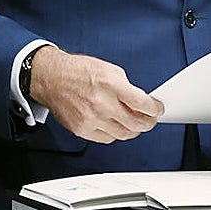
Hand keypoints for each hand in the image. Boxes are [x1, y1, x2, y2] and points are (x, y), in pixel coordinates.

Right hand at [29, 46, 163, 143]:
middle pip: (135, 123)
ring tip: (137, 124)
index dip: (155, 109)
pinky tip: (118, 127)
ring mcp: (90, 119)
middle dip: (148, 123)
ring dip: (134, 130)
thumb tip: (140, 102)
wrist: (52, 78)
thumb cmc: (80, 71)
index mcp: (111, 86)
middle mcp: (101, 104)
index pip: (142, 104)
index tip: (158, 109)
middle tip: (151, 120)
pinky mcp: (81, 130)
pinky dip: (116, 134)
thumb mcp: (111, 70)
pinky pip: (106, 138)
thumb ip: (127, 88)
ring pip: (122, 134)